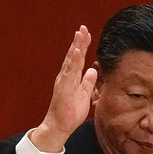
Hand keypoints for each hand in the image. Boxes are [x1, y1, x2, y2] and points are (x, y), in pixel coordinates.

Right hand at [30, 25, 98, 151]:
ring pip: (71, 61)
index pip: (78, 58)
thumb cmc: (70, 112)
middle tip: (83, 27)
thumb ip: (87, 81)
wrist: (60, 126)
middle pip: (74, 55)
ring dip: (76, 47)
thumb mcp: (84, 94)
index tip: (87, 33)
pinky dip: (73, 61)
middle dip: (79, 41)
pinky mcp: (63, 88)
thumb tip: (93, 70)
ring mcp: (64, 81)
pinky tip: (77, 52)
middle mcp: (66, 77)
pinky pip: (69, 72)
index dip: (83, 45)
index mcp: (71, 78)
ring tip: (80, 34)